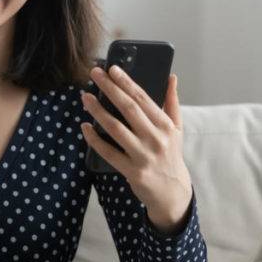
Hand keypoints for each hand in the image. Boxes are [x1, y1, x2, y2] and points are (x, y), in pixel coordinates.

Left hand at [80, 66, 192, 230]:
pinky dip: (95, 140)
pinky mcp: (132, 171)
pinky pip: (109, 152)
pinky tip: (85, 127)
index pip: (143, 98)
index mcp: (166, 125)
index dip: (126, 82)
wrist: (173, 192)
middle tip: (95, 74)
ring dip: (98, 111)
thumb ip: (172, 102)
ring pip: (116, 129)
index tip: (113, 69)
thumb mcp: (177, 129)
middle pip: (128, 109)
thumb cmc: (171, 155)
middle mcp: (156, 138)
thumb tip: (171, 77)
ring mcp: (143, 155)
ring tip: (85, 97)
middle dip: (110, 89)